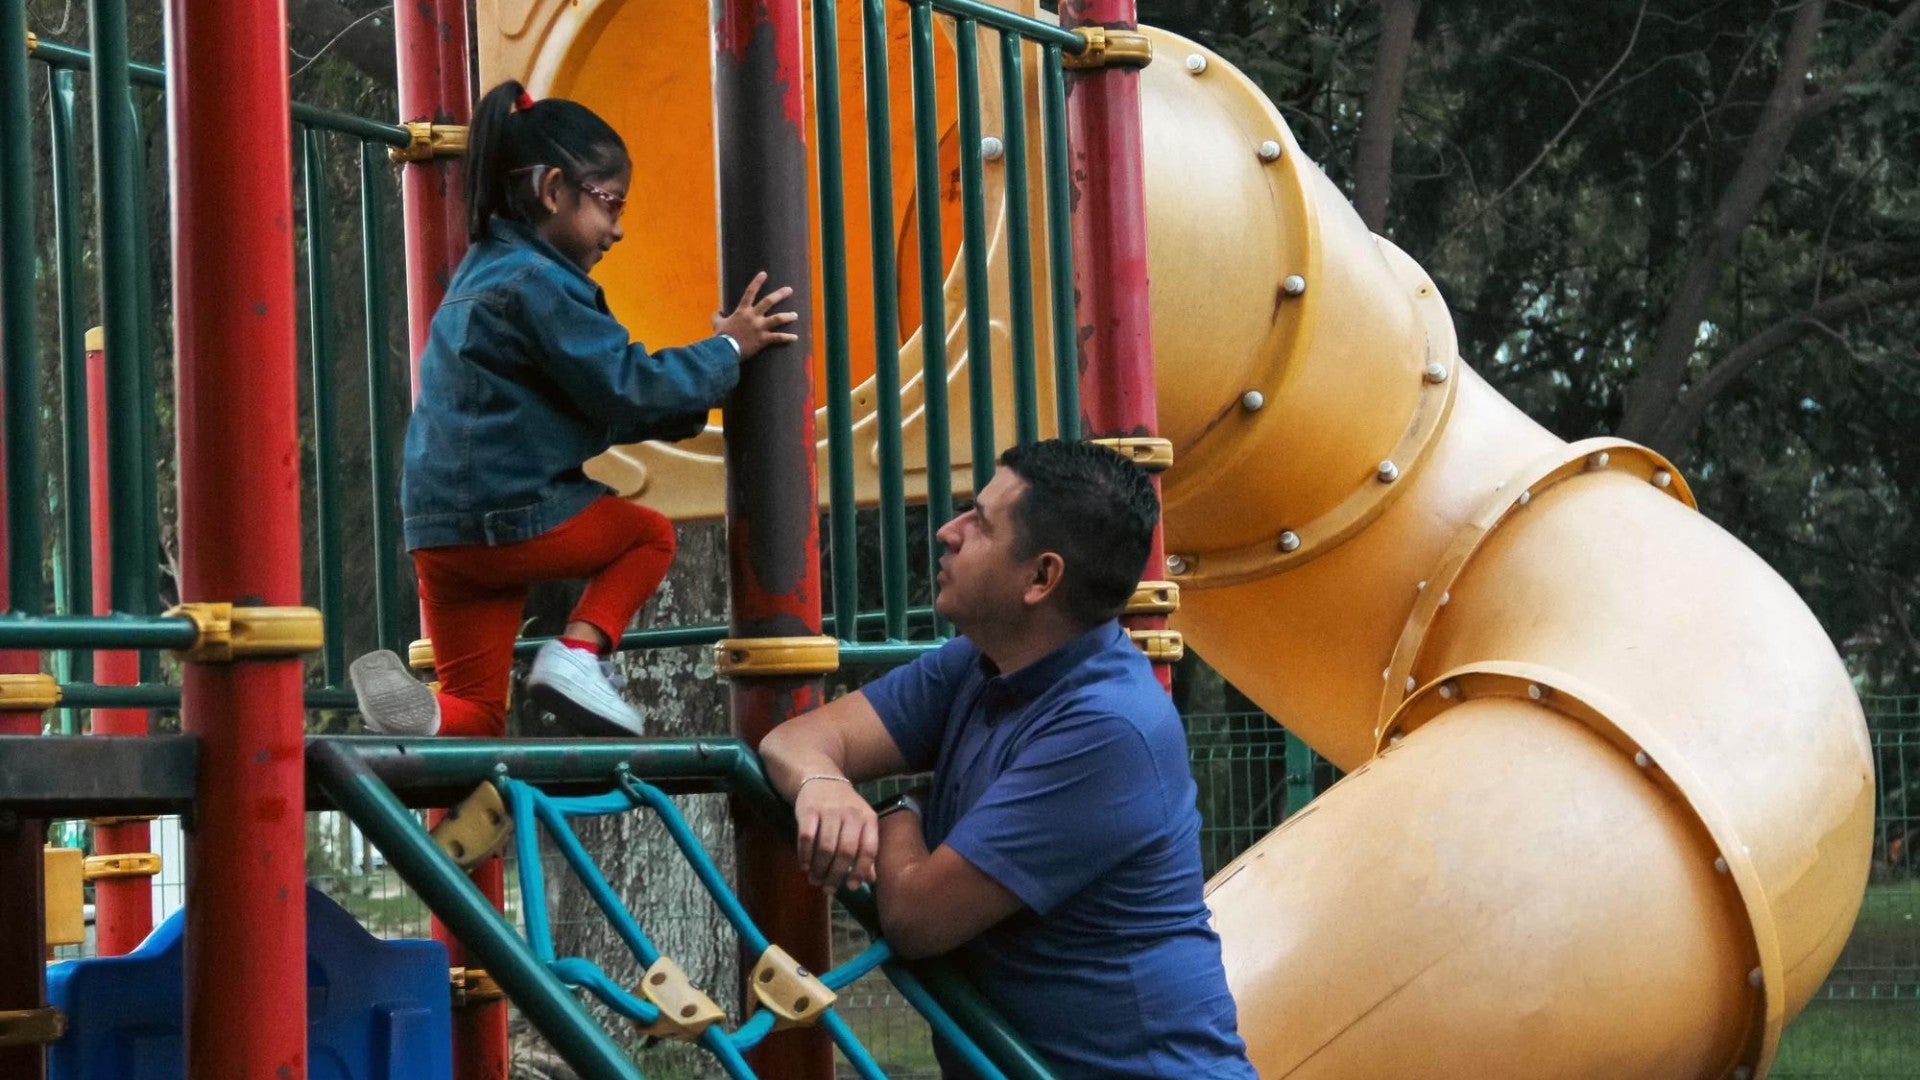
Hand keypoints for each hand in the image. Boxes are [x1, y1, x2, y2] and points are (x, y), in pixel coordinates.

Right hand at [713, 271, 800, 358]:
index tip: (764, 273)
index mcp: (742, 311)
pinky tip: (795, 337)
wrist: (725, 350)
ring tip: (795, 315)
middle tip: (790, 290)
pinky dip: (787, 338)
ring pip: (778, 318)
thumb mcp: (716, 323)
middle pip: (768, 301)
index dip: (757, 282)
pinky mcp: (763, 339)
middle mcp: (753, 316)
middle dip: (780, 294)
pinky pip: (778, 337)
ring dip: (788, 316)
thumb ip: (717, 316)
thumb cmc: (721, 337)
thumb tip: (718, 312)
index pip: (750, 292)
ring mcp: (759, 327)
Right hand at [793, 776, 878, 894]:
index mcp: (868, 819)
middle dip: (835, 875)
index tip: (851, 887)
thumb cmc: (844, 808)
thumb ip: (865, 850)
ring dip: (819, 868)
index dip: (860, 871)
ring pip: (825, 847)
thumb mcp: (860, 824)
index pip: (869, 849)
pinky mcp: (808, 810)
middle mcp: (851, 814)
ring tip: (815, 880)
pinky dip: (805, 855)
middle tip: (828, 888)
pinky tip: (804, 865)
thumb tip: (871, 880)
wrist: (821, 778)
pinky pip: (806, 837)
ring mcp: (829, 811)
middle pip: (845, 852)